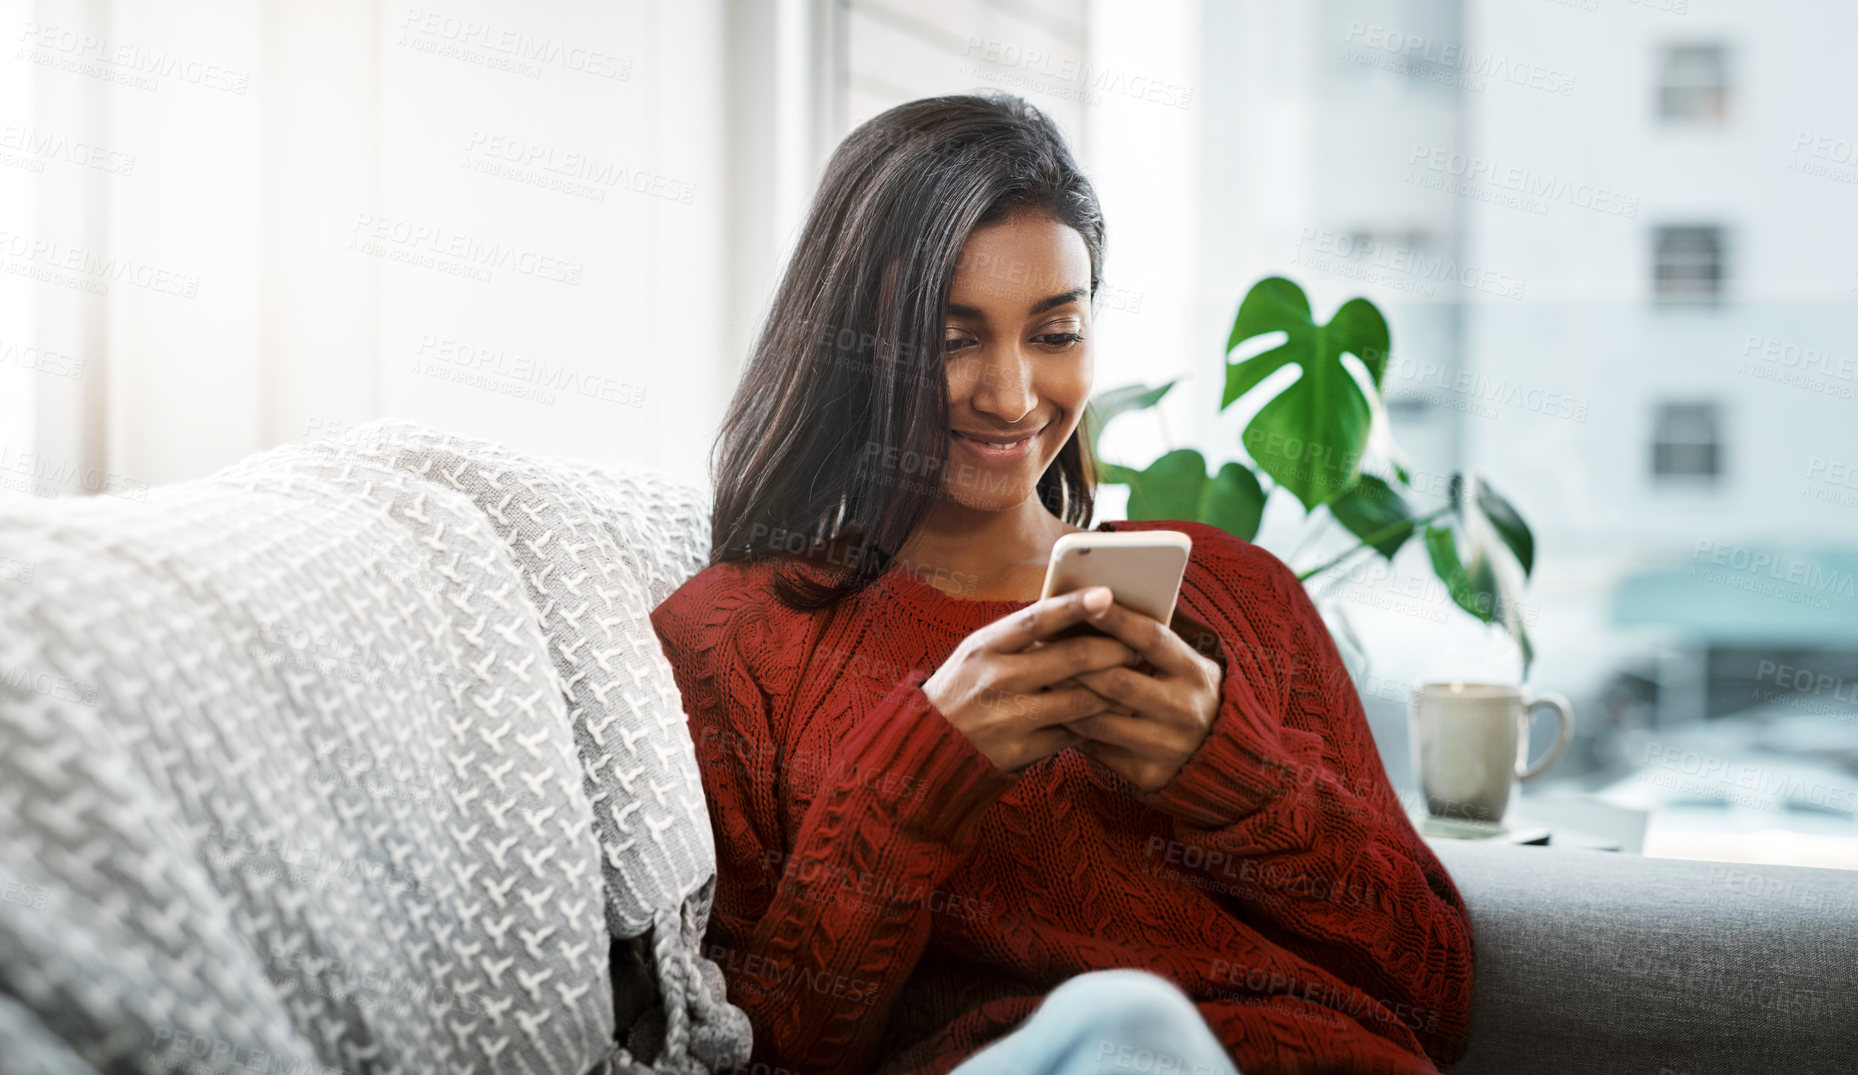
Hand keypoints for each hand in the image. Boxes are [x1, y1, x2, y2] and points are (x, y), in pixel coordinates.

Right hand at [921, 587, 1144, 773]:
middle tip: (1137, 644)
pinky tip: (1108, 714)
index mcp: (984, 647)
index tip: (1106, 594)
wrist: (927, 744)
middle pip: (1069, 660)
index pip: (1036, 619)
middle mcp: (995, 679)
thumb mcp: (978, 653)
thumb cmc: (962, 688)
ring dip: (1112, 689)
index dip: (1074, 605)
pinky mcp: (1018, 751)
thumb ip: (1019, 637)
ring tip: (1132, 678)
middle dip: (1112, 650)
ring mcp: (1007, 718)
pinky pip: (1070, 735)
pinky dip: (1093, 723)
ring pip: (1079, 700)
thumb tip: (1074, 613)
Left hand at [1058, 600, 1224, 793]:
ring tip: (1038, 681)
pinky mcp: (1148, 773)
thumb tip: (1093, 608)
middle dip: (1075, 664)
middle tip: (1041, 646)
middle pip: (1117, 682)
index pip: (1152, 640)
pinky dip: (1073, 731)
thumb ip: (1148, 644)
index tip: (1089, 602)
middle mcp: (1183, 709)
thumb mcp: (1184, 664)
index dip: (1119, 620)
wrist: (1218, 752)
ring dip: (1064, 700)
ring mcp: (1166, 745)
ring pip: (1100, 720)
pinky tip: (1052, 716)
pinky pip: (1098, 749)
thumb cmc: (1186, 692)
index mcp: (1194, 673)